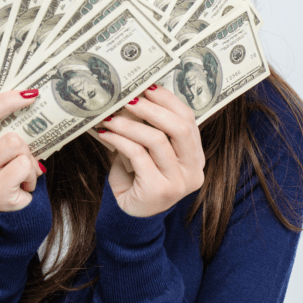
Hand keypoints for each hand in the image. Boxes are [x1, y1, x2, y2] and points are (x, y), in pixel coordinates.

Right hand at [0, 68, 44, 211]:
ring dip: (28, 150)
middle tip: (30, 94)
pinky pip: (23, 163)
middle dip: (7, 102)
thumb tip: (25, 91)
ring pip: (10, 141)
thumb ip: (3, 125)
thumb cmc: (12, 171)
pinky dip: (33, 170)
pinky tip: (27, 182)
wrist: (18, 214)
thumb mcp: (2, 146)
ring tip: (26, 164)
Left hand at [97, 85, 204, 217]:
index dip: (168, 100)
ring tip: (110, 117)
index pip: (189, 120)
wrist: (131, 216)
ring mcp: (179, 182)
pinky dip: (119, 140)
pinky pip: (138, 155)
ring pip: (156, 140)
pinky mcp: (159, 191)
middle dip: (151, 108)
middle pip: (179, 127)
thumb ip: (148, 129)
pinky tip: (106, 134)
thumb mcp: (148, 152)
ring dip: (129, 125)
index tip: (146, 87)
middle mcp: (194, 170)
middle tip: (128, 99)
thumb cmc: (138, 178)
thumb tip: (131, 97)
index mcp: (195, 156)